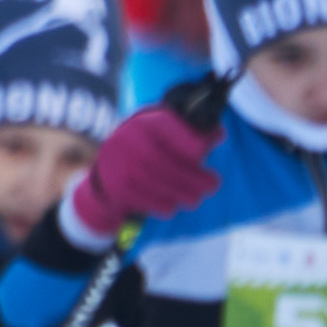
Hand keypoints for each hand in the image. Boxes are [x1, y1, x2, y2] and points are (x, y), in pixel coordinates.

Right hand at [68, 83, 229, 241]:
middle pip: (164, 160)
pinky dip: (162, 204)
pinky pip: (143, 199)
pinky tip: (173, 205)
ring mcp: (119, 163)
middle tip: (212, 185)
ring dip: (181, 193)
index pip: (169, 127)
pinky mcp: (115, 185)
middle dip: (193, 176)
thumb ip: (192, 131)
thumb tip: (218, 133)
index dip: (190, 139)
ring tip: (195, 198)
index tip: (205, 150)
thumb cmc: (150, 146)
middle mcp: (128, 139)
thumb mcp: (167, 132)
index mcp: (144, 121)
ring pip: (155, 182)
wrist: (108, 166)